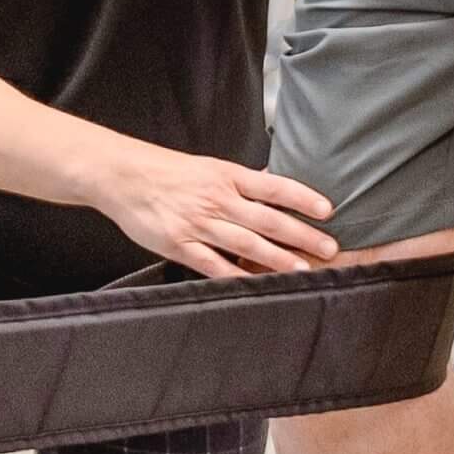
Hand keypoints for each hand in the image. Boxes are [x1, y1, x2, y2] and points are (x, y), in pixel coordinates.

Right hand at [95, 139, 338, 279]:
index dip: (302, 198)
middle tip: (329, 248)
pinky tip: (256, 285)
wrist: (125, 176)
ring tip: (303, 269)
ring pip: (246, 244)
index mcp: (227, 176)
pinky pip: (214, 265)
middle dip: (301, 235)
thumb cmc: (168, 171)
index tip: (328, 210)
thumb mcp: (209, 167)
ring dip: (278, 258)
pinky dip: (237, 276)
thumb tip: (273, 189)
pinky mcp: (181, 245)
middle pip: (268, 219)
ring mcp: (200, 223)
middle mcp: (218, 199)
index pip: (274, 187)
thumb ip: (240, 182)